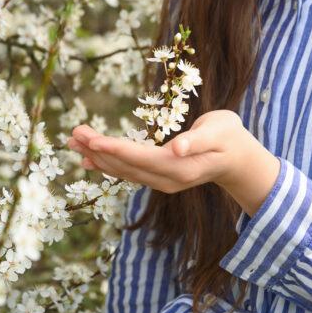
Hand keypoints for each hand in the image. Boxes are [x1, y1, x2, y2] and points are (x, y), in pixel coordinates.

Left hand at [67, 110, 280, 216]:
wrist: (238, 159)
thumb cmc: (230, 137)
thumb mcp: (219, 130)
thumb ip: (197, 140)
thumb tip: (176, 148)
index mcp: (179, 168)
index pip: (140, 159)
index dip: (115, 150)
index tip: (92, 141)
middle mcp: (166, 180)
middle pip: (125, 166)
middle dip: (98, 151)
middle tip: (73, 134)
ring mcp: (162, 182)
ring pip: (123, 171)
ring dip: (98, 157)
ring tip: (74, 144)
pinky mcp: (159, 178)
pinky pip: (128, 172)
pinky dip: (108, 164)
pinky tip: (91, 158)